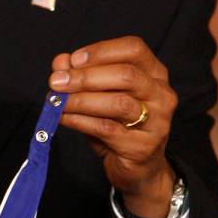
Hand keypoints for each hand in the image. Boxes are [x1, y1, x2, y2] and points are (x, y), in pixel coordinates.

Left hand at [49, 36, 176, 217]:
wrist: (137, 169)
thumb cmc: (118, 125)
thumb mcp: (100, 96)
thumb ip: (81, 75)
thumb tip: (60, 62)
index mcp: (154, 74)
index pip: (134, 49)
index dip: (101, 51)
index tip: (72, 60)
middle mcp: (162, 94)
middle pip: (126, 75)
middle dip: (85, 77)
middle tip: (56, 82)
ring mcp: (157, 122)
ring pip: (119, 103)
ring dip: (81, 100)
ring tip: (58, 102)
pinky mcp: (143, 147)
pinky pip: (107, 129)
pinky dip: (80, 121)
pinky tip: (64, 117)